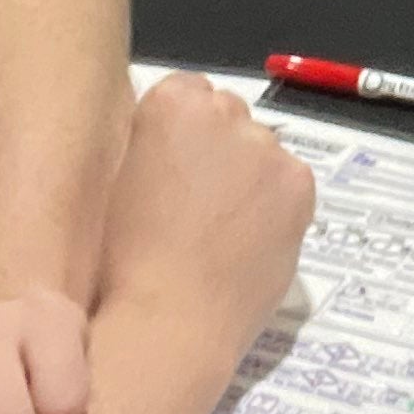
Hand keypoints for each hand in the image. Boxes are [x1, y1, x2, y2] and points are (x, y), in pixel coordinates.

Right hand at [96, 73, 312, 373]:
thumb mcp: (113, 179)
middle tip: (199, 205)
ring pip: (262, 153)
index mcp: (171, 101)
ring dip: (249, 179)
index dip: (180, 135)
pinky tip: (250, 241)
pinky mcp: (299, 184)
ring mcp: (267, 147)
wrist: (167, 320)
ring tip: (225, 232)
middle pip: (229, 117)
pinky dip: (276, 207)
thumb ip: (147, 143)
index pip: (188, 93)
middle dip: (218, 151)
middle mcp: (224, 110)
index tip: (172, 170)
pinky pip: (289, 185)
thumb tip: (167, 145)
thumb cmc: (119, 259)